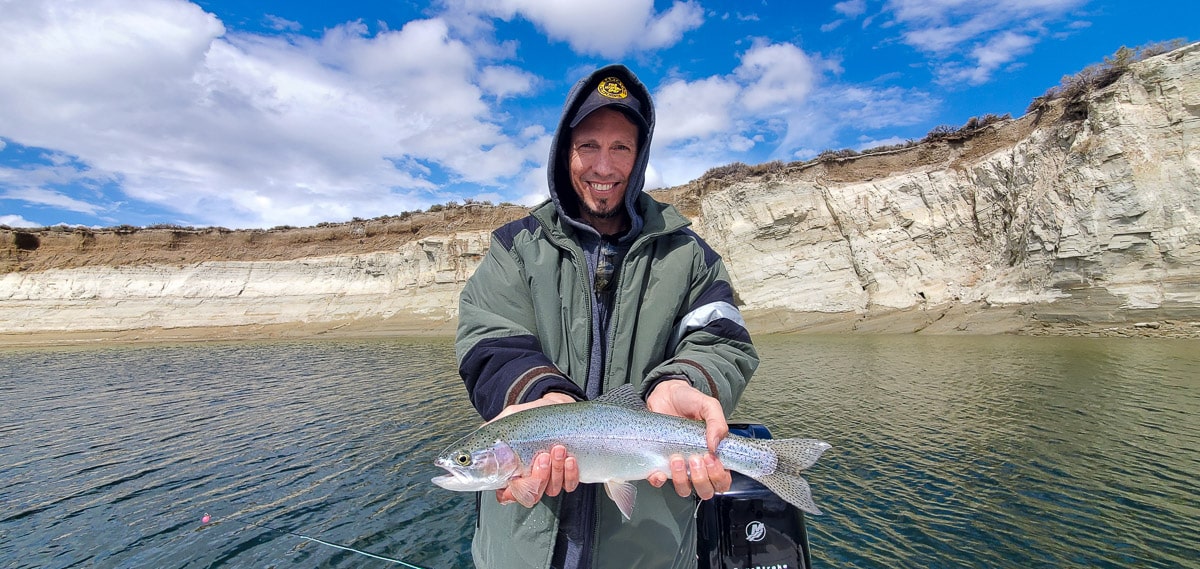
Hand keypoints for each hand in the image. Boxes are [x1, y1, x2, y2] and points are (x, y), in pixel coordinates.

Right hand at [491, 393, 580, 506]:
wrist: (554, 405)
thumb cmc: (530, 415)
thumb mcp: (508, 419)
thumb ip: (490, 432)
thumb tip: (471, 447)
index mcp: (512, 471)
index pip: (506, 495)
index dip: (510, 494)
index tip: (516, 478)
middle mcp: (530, 478)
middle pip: (531, 495)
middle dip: (538, 478)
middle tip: (542, 457)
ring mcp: (549, 478)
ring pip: (551, 489)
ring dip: (555, 471)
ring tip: (557, 449)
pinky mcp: (567, 474)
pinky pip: (569, 485)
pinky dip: (570, 475)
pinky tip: (570, 459)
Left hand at [645, 379, 731, 498]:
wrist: (666, 393)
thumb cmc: (690, 402)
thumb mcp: (709, 407)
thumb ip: (718, 423)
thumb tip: (715, 446)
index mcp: (713, 455)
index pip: (722, 481)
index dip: (719, 477)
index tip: (712, 459)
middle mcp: (697, 465)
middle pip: (705, 490)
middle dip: (701, 479)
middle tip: (696, 458)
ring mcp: (678, 466)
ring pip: (684, 489)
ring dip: (682, 479)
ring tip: (677, 458)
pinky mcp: (659, 463)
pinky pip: (659, 481)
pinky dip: (659, 479)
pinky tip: (659, 470)